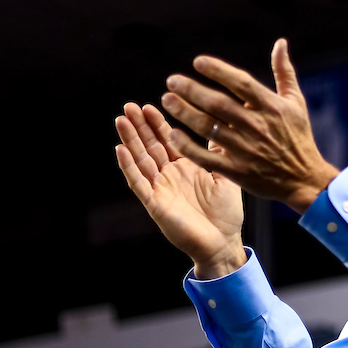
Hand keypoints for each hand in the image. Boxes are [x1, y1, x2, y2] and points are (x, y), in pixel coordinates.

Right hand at [114, 102, 246, 278]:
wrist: (224, 242)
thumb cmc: (227, 213)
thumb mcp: (225, 176)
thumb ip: (217, 153)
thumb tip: (222, 126)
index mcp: (185, 167)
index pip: (168, 140)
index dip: (158, 123)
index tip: (150, 104)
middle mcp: (169, 175)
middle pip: (150, 146)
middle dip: (139, 126)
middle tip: (129, 105)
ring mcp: (160, 189)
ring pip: (140, 160)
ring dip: (130, 140)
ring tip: (121, 120)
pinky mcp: (155, 204)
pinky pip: (138, 183)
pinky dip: (129, 166)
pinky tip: (120, 149)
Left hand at [160, 38, 339, 213]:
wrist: (304, 179)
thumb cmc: (298, 138)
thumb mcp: (296, 103)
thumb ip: (284, 72)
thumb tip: (280, 43)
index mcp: (271, 107)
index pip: (241, 83)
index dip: (218, 70)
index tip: (197, 62)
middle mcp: (257, 126)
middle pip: (218, 104)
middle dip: (192, 90)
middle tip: (172, 81)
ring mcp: (246, 150)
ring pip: (209, 127)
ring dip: (185, 113)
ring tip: (167, 100)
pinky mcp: (238, 171)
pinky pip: (207, 157)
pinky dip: (188, 146)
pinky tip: (173, 134)